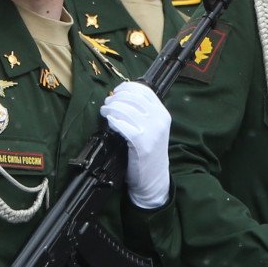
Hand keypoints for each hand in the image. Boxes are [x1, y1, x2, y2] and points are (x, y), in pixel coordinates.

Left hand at [100, 81, 170, 208]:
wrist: (154, 179)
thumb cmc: (149, 152)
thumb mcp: (152, 128)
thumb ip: (141, 113)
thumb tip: (120, 96)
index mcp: (162, 113)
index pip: (144, 90)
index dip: (126, 87)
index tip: (116, 91)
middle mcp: (159, 119)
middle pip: (132, 97)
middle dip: (116, 98)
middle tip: (107, 103)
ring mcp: (152, 131)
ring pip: (125, 109)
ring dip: (111, 108)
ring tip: (105, 111)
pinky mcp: (142, 143)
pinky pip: (123, 125)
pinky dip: (113, 121)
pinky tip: (109, 123)